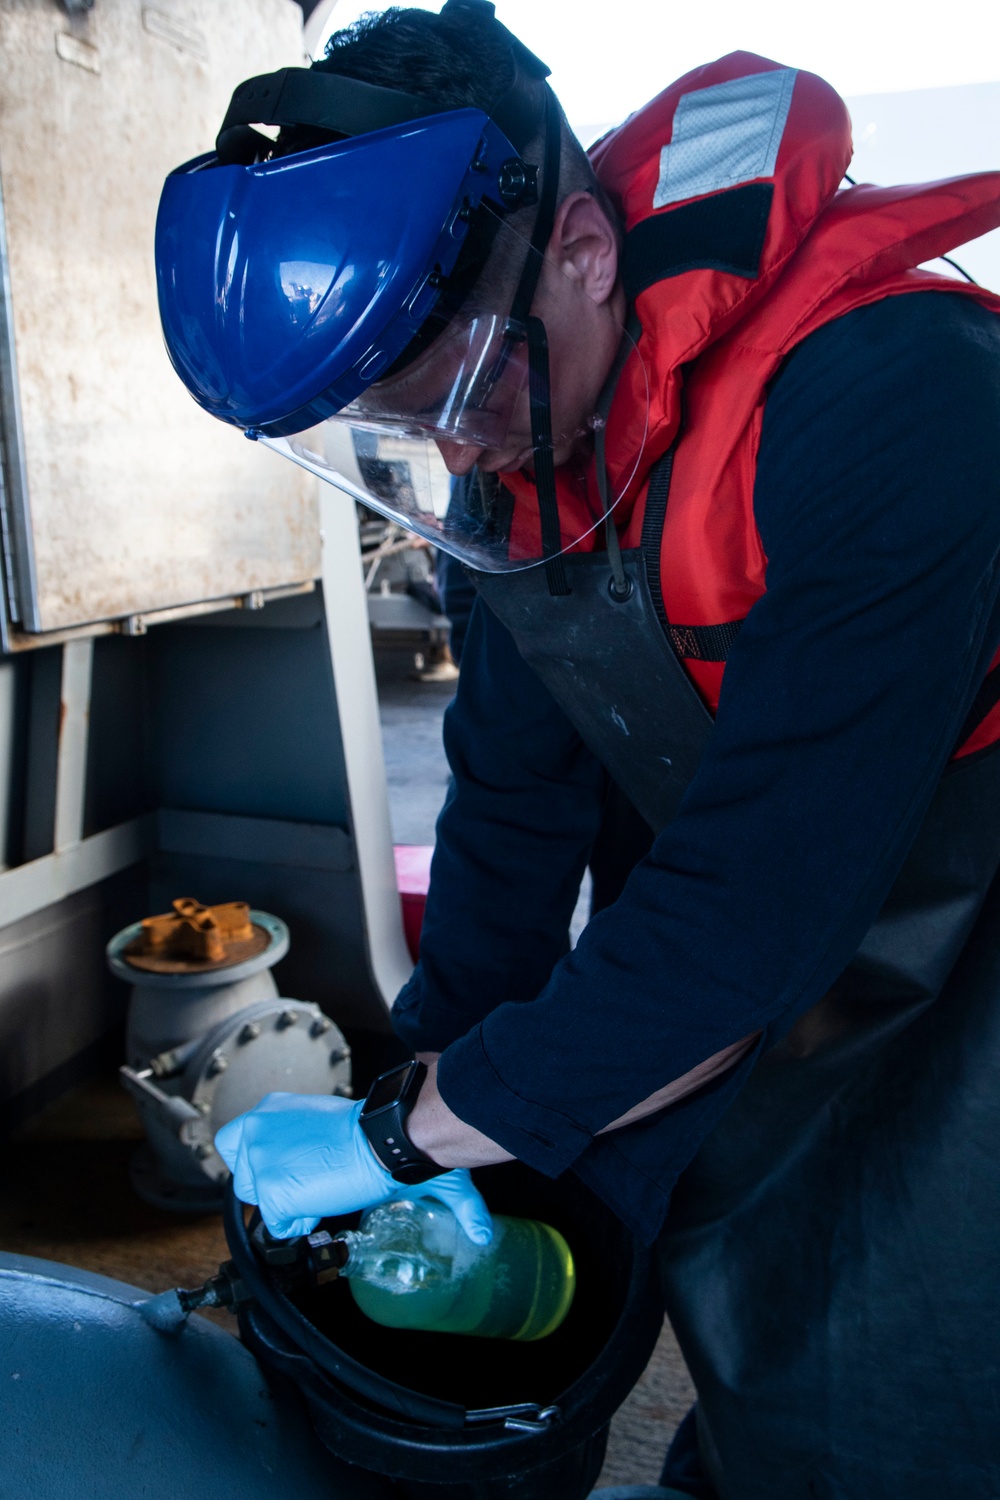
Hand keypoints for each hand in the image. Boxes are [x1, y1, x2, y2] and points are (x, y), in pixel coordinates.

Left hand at [214, 1091, 492, 1243]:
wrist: (392, 1137)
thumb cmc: (385, 1131)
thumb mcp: (357, 1132)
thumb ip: (356, 1152)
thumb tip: (470, 1225)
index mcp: (272, 1108)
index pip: (240, 1143)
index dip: (270, 1163)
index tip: (300, 1168)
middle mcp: (257, 1129)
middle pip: (246, 1175)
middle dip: (277, 1185)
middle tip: (315, 1181)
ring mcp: (261, 1160)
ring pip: (259, 1201)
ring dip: (289, 1205)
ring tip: (323, 1193)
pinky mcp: (272, 1190)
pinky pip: (279, 1226)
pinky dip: (302, 1226)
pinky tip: (326, 1206)